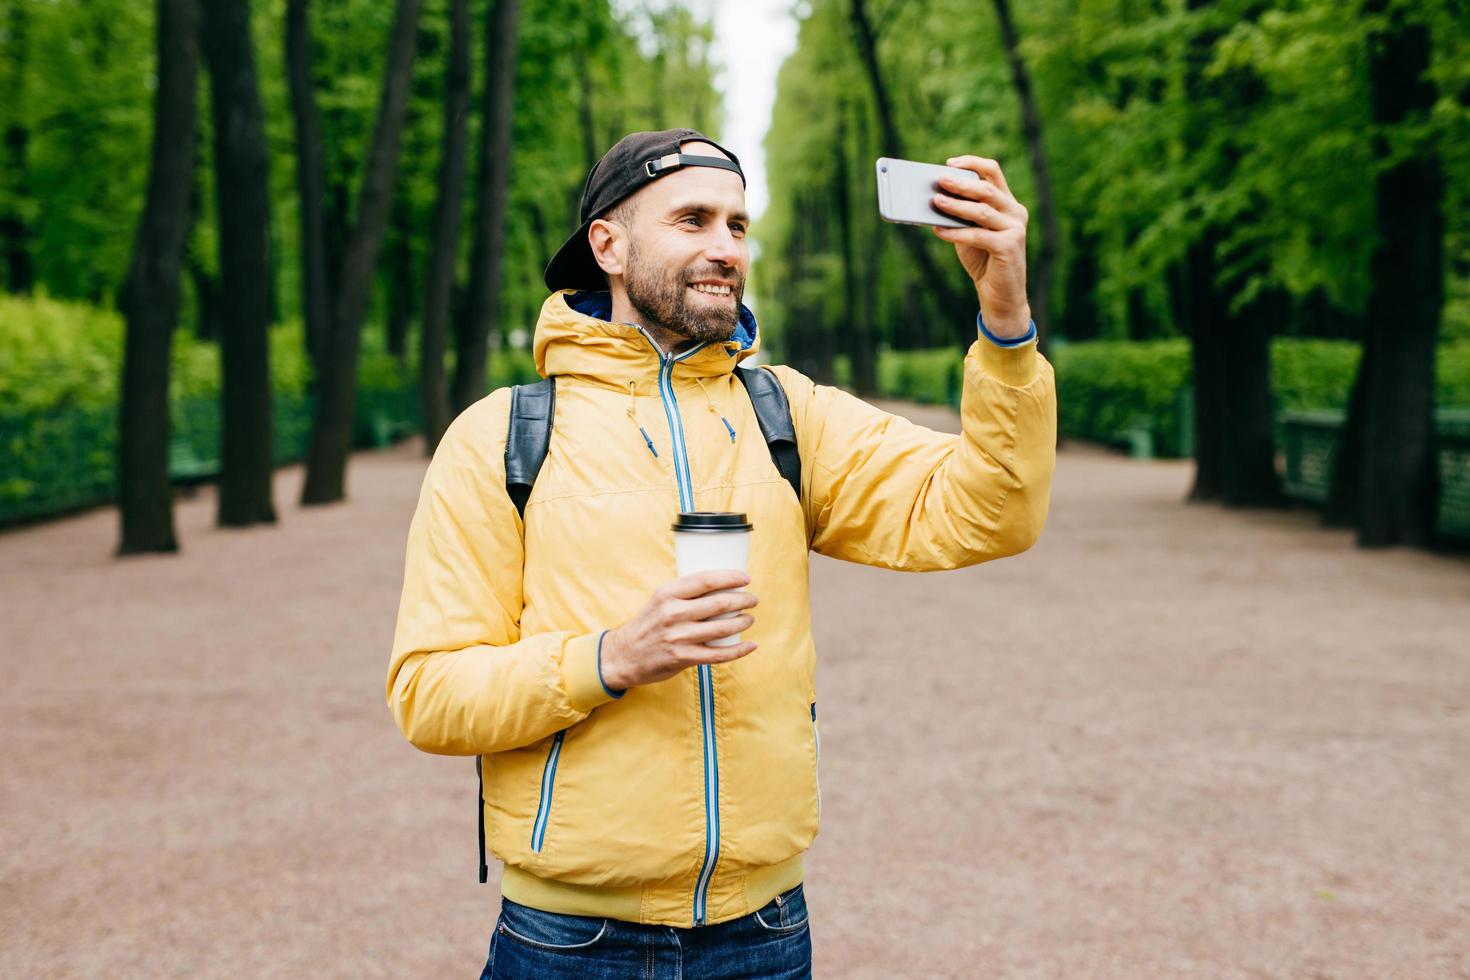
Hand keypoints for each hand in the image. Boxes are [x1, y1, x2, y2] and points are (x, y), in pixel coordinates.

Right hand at [599, 570, 758, 690]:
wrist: (623, 655)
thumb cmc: (647, 625)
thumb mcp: (659, 601)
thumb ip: (684, 593)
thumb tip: (719, 585)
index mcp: (667, 594)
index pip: (705, 580)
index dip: (730, 578)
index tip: (746, 578)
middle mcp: (673, 613)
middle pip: (718, 603)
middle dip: (742, 599)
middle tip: (753, 599)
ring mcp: (678, 637)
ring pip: (721, 628)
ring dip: (742, 622)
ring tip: (750, 618)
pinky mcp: (683, 658)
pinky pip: (718, 654)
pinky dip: (738, 650)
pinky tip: (750, 645)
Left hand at [930, 155, 1030, 338]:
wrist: (1000, 295)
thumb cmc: (983, 261)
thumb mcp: (970, 233)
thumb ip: (960, 216)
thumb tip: (936, 198)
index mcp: (1007, 204)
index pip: (993, 172)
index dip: (972, 163)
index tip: (949, 163)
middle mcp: (1016, 212)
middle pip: (987, 189)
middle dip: (961, 183)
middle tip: (940, 179)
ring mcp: (1015, 229)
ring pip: (981, 211)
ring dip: (956, 206)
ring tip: (935, 201)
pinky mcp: (1009, 246)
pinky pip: (977, 235)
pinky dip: (954, 232)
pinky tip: (937, 230)